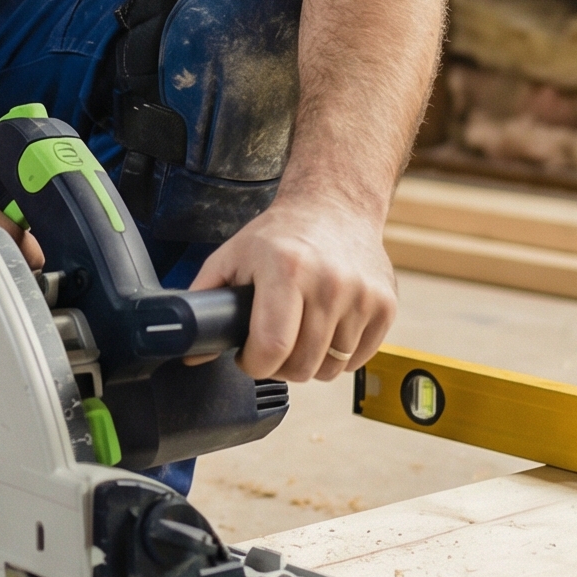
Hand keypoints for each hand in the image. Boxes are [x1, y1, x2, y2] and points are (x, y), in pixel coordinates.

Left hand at [190, 196, 396, 382]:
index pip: (272, 348)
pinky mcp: (386, 306)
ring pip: (331, 369)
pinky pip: (357, 360)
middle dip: (279, 366)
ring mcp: (363, 296)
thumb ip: (205, 298)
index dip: (253, 365)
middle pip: (301, 365)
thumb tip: (191, 351)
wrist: (335, 207)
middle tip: (271, 344)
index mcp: (287, 269)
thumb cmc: (279, 235)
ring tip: (299, 334)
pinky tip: (325, 329)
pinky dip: (338, 355)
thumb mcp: (233, 255)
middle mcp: (329, 283)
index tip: (248, 355)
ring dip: (310, 363)